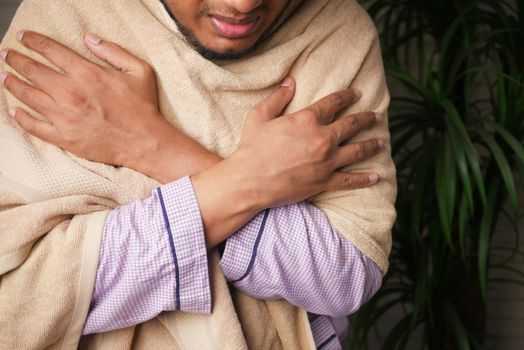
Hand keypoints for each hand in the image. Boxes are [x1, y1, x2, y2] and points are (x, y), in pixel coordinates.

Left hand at [0, 31, 218, 179]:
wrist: (145, 141)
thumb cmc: (143, 107)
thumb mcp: (139, 71)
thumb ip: (113, 51)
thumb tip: (89, 39)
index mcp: (87, 74)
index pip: (51, 51)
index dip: (33, 41)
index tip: (22, 37)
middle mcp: (70, 93)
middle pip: (33, 71)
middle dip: (17, 59)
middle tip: (7, 55)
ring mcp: (64, 116)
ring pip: (28, 96)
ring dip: (13, 84)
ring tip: (6, 76)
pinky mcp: (64, 137)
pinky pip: (34, 126)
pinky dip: (21, 117)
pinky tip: (14, 110)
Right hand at [191, 80, 382, 246]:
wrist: (249, 181)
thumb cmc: (251, 148)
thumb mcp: (259, 116)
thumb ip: (277, 97)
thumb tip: (290, 81)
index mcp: (307, 119)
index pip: (334, 102)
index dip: (347, 96)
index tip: (357, 93)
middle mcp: (322, 138)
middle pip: (352, 125)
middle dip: (366, 119)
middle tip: (376, 117)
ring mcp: (326, 161)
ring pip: (357, 151)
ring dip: (372, 145)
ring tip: (382, 142)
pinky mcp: (325, 182)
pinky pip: (350, 180)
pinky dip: (364, 179)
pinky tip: (375, 177)